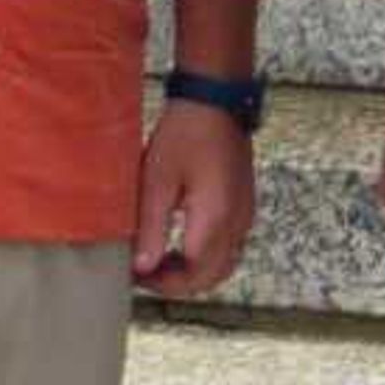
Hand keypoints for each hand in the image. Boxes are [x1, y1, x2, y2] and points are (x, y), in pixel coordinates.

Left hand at [132, 101, 254, 294]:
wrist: (216, 99)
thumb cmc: (184, 134)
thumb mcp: (157, 181)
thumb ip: (151, 228)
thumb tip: (143, 268)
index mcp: (214, 220)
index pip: (194, 277)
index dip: (165, 285)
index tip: (139, 277)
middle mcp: (237, 223)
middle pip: (212, 277)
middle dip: (180, 283)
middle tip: (148, 273)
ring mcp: (245, 213)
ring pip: (224, 264)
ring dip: (196, 271)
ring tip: (163, 259)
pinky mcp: (245, 203)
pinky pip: (231, 245)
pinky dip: (208, 255)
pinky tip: (184, 240)